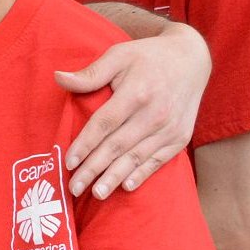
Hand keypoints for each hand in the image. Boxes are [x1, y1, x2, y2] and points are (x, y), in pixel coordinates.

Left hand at [57, 23, 208, 198]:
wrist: (191, 58)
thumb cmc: (147, 56)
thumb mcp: (118, 55)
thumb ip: (90, 73)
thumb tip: (58, 78)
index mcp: (136, 93)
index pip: (104, 124)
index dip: (85, 144)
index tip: (68, 162)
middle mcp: (154, 114)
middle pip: (117, 146)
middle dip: (94, 169)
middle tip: (74, 187)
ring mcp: (169, 128)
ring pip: (136, 158)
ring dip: (115, 178)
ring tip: (96, 193)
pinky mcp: (180, 137)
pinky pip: (158, 160)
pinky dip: (142, 174)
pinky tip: (126, 186)